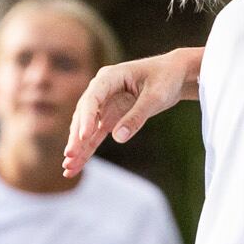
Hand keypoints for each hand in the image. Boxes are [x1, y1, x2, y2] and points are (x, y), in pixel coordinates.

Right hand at [66, 52, 195, 174]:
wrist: (175, 76)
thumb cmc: (166, 79)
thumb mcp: (156, 97)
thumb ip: (137, 116)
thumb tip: (118, 138)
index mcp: (109, 77)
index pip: (92, 99)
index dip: (87, 118)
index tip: (84, 136)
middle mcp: (102, 90)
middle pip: (84, 115)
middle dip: (76, 137)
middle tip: (69, 156)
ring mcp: (104, 105)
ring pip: (86, 128)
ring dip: (78, 147)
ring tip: (68, 167)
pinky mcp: (110, 118)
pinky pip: (95, 135)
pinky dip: (87, 149)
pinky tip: (77, 164)